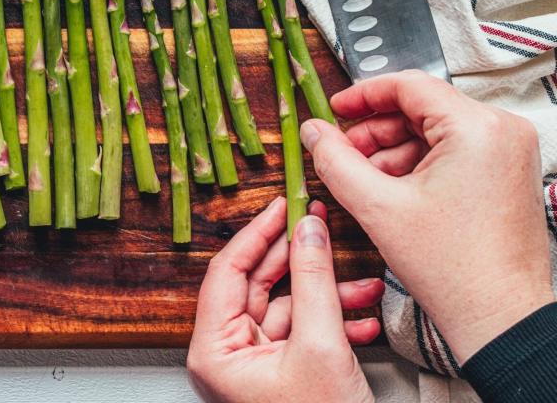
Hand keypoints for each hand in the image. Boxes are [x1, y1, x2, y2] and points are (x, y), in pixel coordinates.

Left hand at [187, 196, 382, 402]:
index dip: (257, 232)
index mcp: (215, 351)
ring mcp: (255, 366)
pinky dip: (335, 321)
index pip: (227, 271)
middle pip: (258, 285)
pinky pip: (304, 332)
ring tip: (363, 281)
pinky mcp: (283, 374)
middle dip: (298, 257)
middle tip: (318, 221)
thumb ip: (313, 279)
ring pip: (288, 307)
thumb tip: (308, 228)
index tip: (282, 204)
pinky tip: (363, 315)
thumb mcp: (321, 346)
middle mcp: (227, 357)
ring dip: (329, 293)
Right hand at [301, 70, 554, 362]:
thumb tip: (313, 131)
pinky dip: (417, 164)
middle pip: (421, 108)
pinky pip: (453, 151)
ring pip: (434, 130)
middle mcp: (502, 131)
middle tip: (341, 151)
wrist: (500, 319)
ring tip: (362, 178)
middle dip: (375, 130)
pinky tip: (390, 190)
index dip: (363, 95)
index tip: (335, 110)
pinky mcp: (506, 173)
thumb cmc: (457, 271)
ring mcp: (508, 153)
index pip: (409, 86)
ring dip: (392, 149)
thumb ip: (335, 160)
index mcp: (478, 128)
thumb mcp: (377, 208)